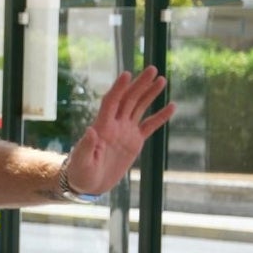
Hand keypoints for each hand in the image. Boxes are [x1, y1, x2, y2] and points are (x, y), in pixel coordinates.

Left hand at [64, 67, 173, 194]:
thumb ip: (86, 146)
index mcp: (101, 126)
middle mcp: (114, 125)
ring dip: (150, 93)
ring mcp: (125, 131)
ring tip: (162, 79)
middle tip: (152, 69)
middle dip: (139, 84)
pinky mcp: (134, 141)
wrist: (89, 184)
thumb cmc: (80, 172)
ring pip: (139, 107)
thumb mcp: (81, 161)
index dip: (119, 88)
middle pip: (128, 99)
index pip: (111, 102)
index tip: (127, 74)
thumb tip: (90, 131)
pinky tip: (172, 106)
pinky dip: (160, 117)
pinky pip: (150, 126)